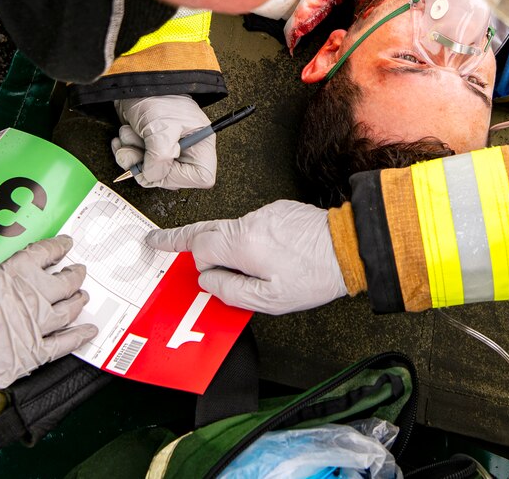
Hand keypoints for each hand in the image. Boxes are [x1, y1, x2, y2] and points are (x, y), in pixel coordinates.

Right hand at [0, 235, 97, 394]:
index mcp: (15, 271)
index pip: (44, 253)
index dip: (58, 247)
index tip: (66, 244)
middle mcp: (34, 295)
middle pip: (64, 282)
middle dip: (74, 276)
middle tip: (79, 272)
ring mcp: (38, 323)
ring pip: (68, 310)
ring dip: (78, 303)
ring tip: (83, 298)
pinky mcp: (35, 351)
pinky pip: (63, 344)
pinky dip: (78, 337)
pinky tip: (89, 332)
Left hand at [112, 96, 216, 189]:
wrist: (132, 81)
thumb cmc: (155, 95)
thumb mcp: (160, 129)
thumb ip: (159, 160)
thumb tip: (152, 176)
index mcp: (200, 142)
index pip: (201, 176)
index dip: (179, 177)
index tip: (160, 168)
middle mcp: (187, 148)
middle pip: (171, 178)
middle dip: (147, 166)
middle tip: (137, 150)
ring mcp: (167, 149)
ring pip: (149, 172)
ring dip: (132, 156)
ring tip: (130, 135)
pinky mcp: (149, 147)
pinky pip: (136, 164)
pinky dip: (125, 152)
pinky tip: (124, 136)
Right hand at [145, 200, 346, 314]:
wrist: (350, 247)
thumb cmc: (314, 276)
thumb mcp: (269, 299)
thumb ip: (230, 290)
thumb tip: (206, 280)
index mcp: (243, 244)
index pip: (199, 246)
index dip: (192, 261)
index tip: (176, 261)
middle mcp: (250, 222)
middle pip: (205, 228)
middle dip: (180, 236)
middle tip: (158, 240)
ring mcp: (265, 212)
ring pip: (232, 228)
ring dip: (228, 245)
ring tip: (244, 267)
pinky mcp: (279, 209)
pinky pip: (254, 224)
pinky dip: (251, 239)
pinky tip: (269, 256)